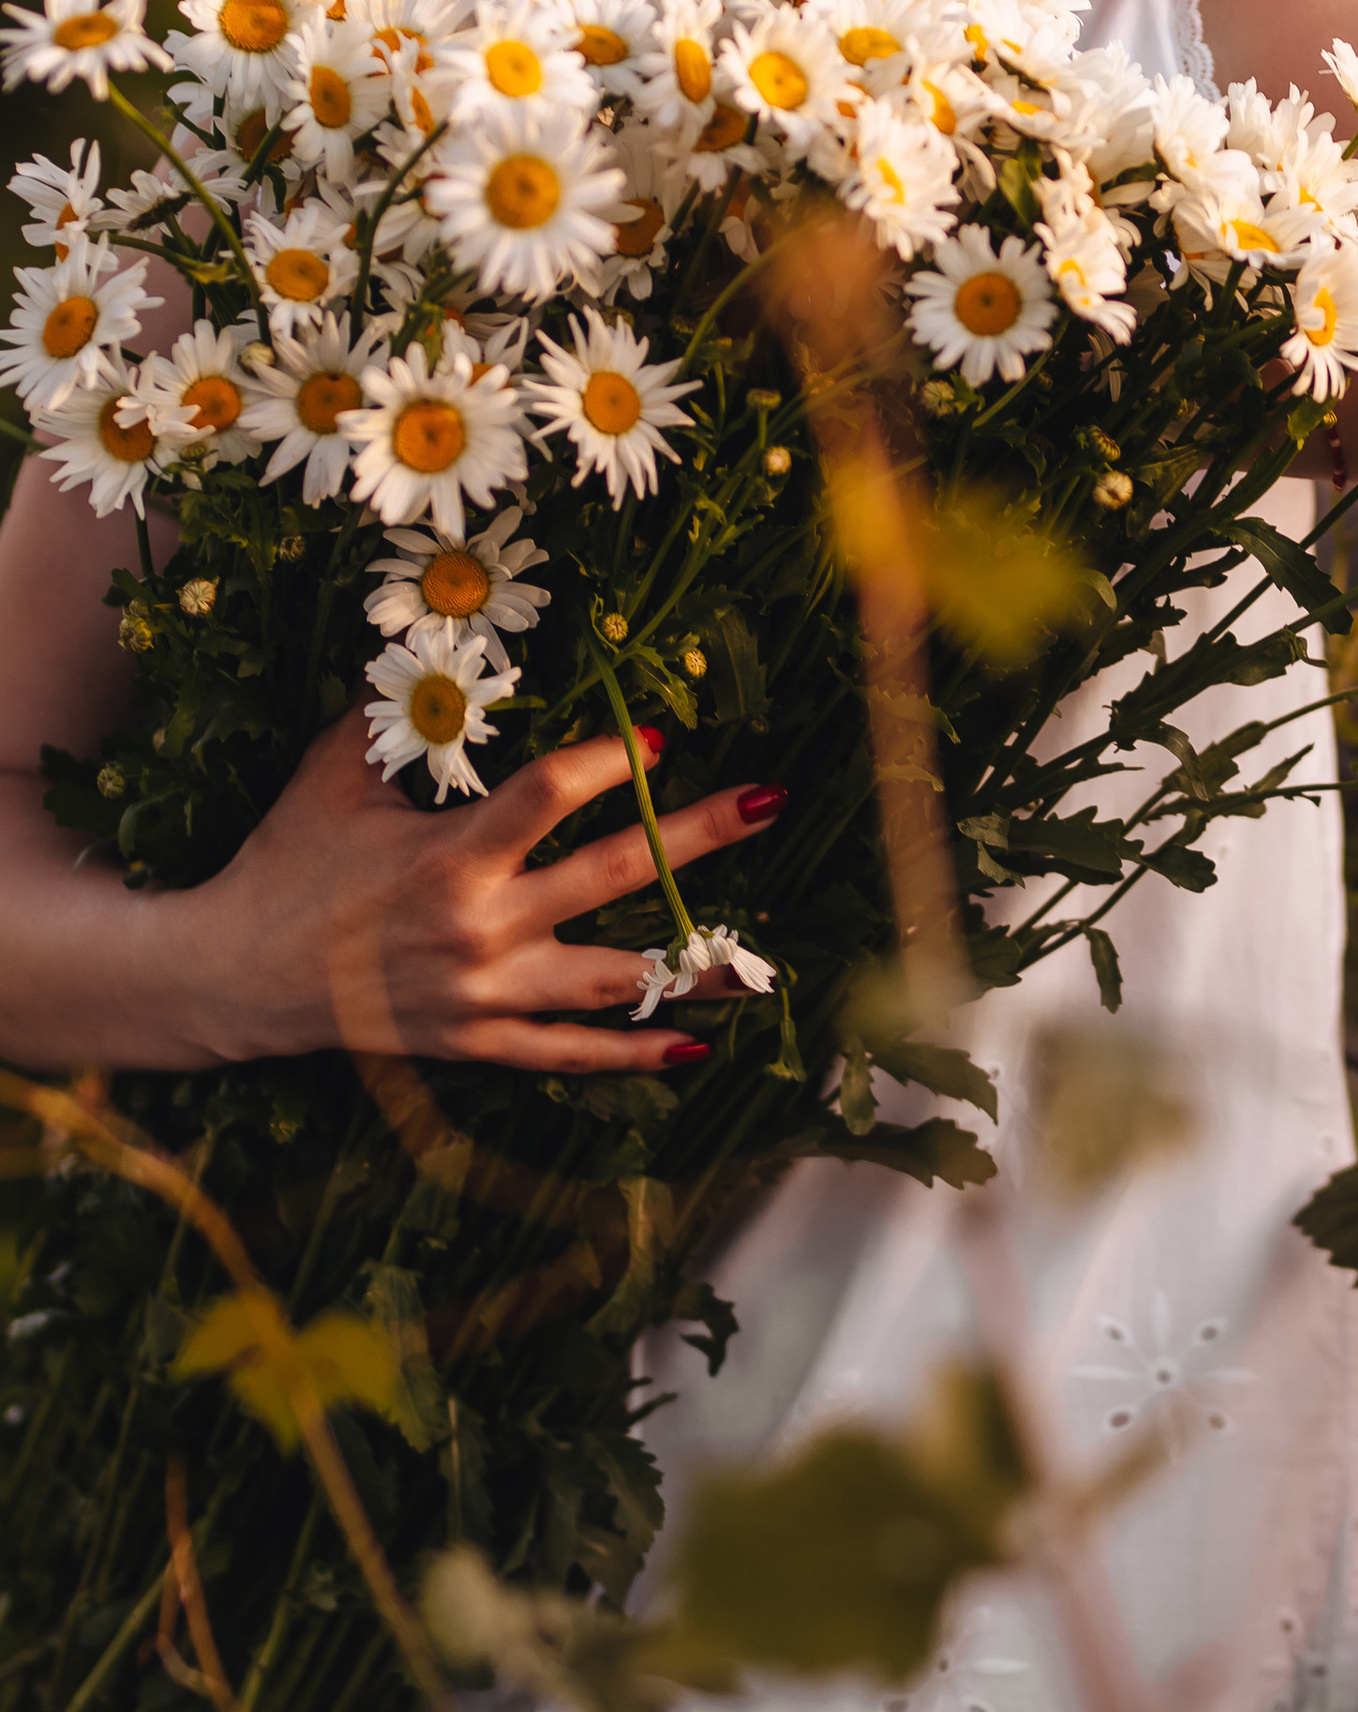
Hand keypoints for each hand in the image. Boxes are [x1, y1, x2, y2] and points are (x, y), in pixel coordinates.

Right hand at [183, 712, 784, 1074]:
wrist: (234, 976)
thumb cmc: (287, 862)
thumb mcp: (331, 777)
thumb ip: (396, 722)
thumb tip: (444, 657)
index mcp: (448, 857)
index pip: (549, 796)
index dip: (608, 762)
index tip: (657, 734)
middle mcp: (480, 928)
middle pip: (614, 876)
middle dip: (698, 835)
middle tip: (767, 801)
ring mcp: (486, 994)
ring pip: (614, 980)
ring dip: (693, 966)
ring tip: (763, 960)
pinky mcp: (479, 1043)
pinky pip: (572, 1053)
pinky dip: (634, 1053)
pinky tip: (696, 1045)